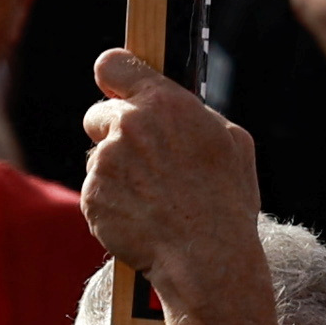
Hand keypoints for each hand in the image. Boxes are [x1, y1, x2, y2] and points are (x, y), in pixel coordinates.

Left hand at [76, 49, 262, 308]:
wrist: (206, 260)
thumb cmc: (226, 203)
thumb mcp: (233, 142)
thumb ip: (197, 116)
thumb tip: (182, 109)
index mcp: (165, 103)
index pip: (114, 65)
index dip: (114, 77)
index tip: (116, 87)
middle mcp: (129, 125)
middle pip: (99, 114)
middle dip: (114, 133)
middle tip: (142, 161)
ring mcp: (106, 162)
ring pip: (99, 158)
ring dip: (116, 172)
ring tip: (152, 199)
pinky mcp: (92, 196)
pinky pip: (95, 192)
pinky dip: (111, 203)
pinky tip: (141, 218)